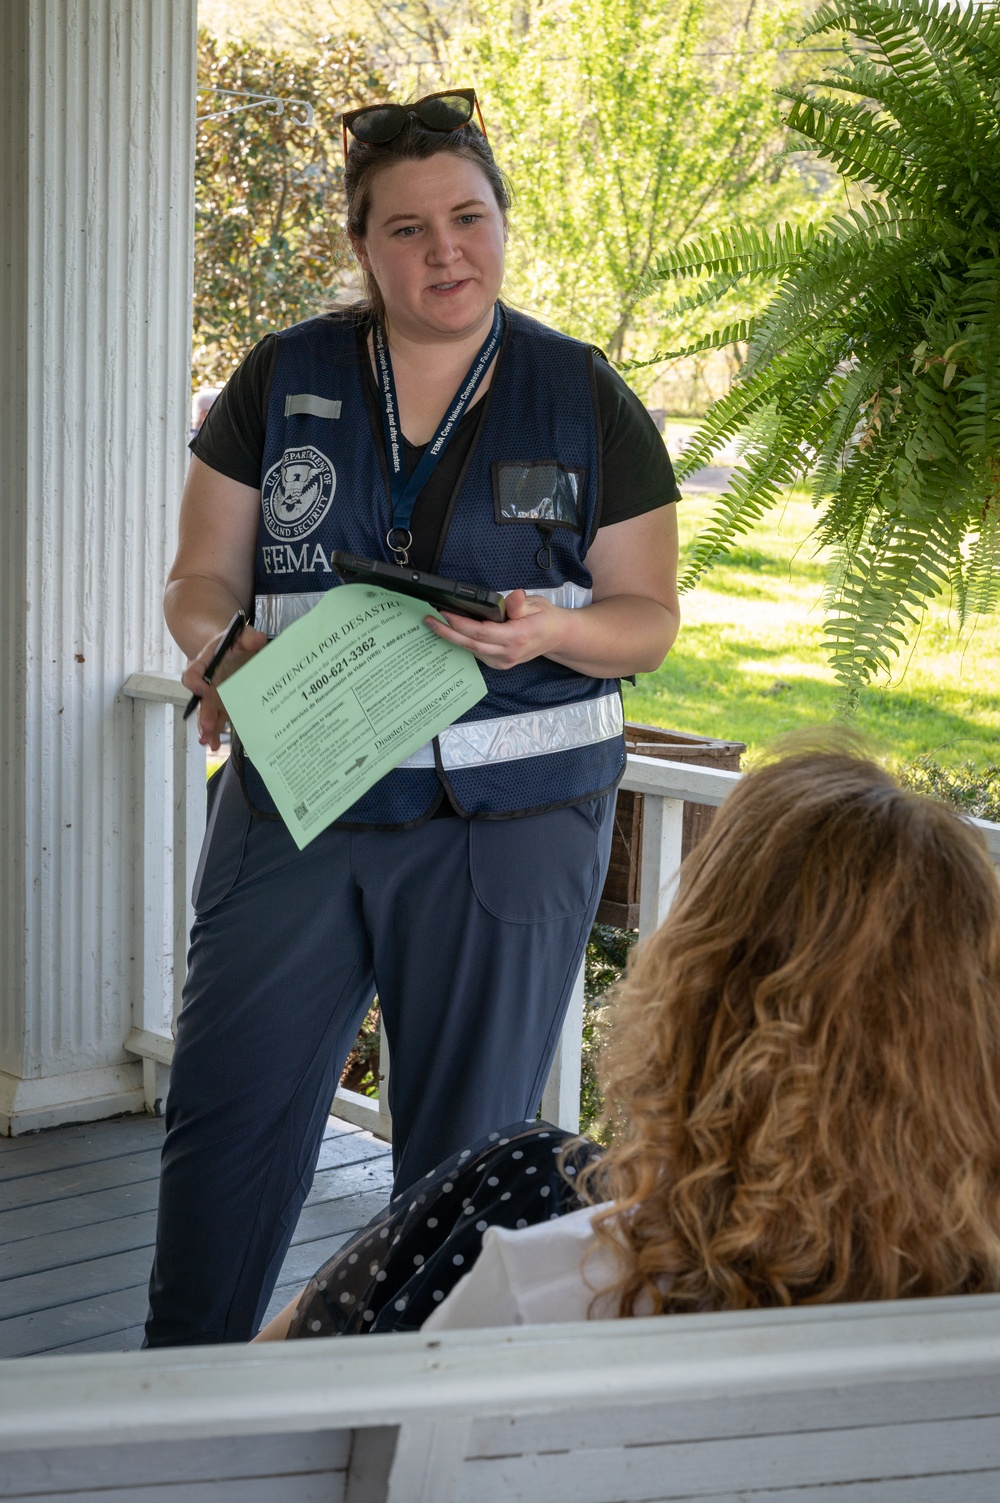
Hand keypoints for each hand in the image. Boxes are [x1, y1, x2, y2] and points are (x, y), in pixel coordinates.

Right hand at [182, 622, 268, 750]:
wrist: (234, 650)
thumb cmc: (236, 642)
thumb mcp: (242, 635)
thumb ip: (248, 637)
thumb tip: (258, 640)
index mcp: (206, 663)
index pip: (194, 672)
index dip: (196, 681)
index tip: (204, 689)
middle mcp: (206, 682)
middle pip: (202, 700)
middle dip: (205, 713)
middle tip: (208, 726)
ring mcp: (214, 697)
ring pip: (207, 714)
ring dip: (207, 729)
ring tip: (209, 742)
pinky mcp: (223, 706)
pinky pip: (217, 720)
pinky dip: (215, 733)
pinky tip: (215, 744)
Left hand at [425, 590, 563, 669]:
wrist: (556, 637)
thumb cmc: (545, 618)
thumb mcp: (536, 604)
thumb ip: (519, 604)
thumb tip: (514, 595)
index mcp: (518, 637)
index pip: (482, 632)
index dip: (461, 623)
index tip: (444, 612)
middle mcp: (508, 653)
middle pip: (471, 644)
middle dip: (447, 631)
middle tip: (428, 620)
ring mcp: (503, 662)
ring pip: (471, 650)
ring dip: (451, 637)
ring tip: (433, 624)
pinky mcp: (499, 664)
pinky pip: (476, 653)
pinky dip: (462, 643)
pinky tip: (449, 633)